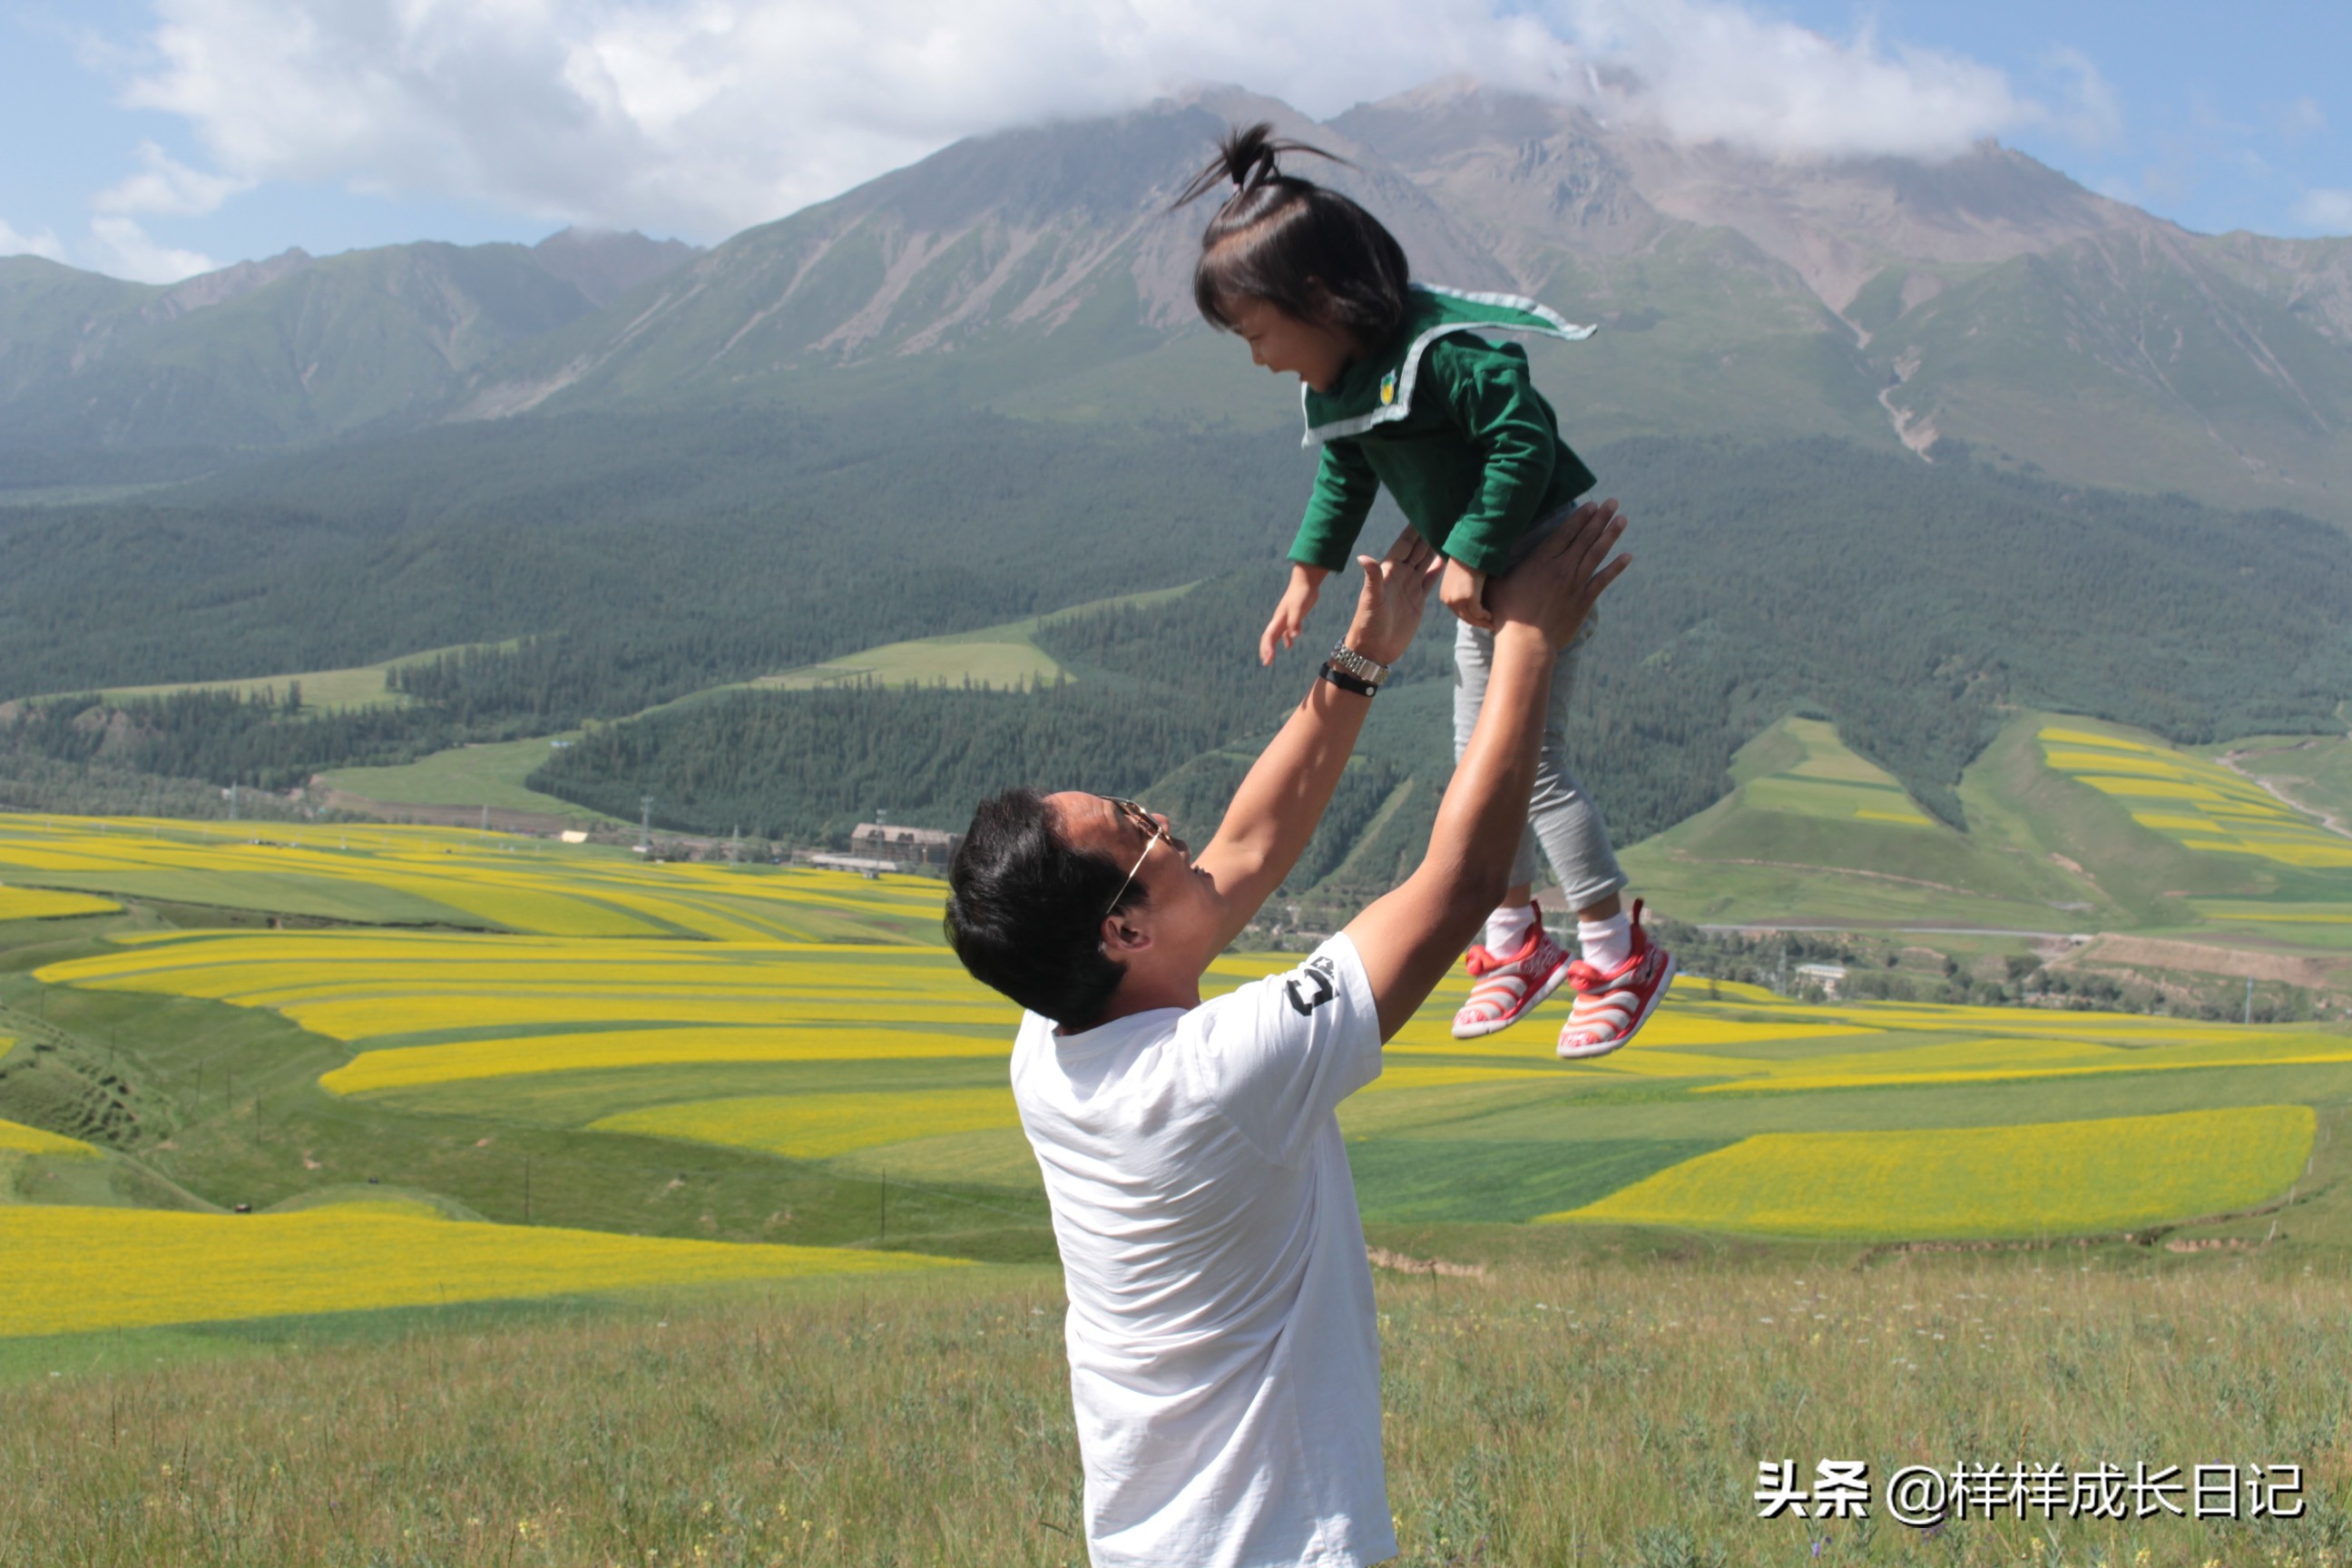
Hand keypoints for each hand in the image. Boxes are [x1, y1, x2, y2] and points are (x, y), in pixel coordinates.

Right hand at [1259, 564, 1327, 665]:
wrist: (1305, 581)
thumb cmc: (1301, 593)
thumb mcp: (1299, 607)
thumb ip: (1296, 622)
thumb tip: (1294, 636)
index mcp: (1279, 618)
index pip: (1270, 636)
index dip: (1267, 648)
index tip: (1268, 659)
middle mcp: (1279, 620)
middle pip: (1269, 638)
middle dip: (1266, 650)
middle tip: (1266, 663)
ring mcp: (1286, 618)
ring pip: (1276, 635)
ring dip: (1272, 647)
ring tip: (1270, 658)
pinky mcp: (1293, 617)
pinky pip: (1286, 631)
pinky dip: (1286, 639)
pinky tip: (1289, 646)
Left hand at [1343, 527, 1444, 666]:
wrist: (1373, 650)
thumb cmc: (1367, 625)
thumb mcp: (1370, 601)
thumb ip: (1372, 578)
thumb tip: (1363, 557)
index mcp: (1389, 571)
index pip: (1405, 544)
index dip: (1413, 528)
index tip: (1423, 509)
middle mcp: (1401, 575)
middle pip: (1418, 549)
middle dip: (1427, 532)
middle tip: (1442, 515)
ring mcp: (1410, 587)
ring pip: (1426, 561)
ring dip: (1435, 547)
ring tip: (1448, 531)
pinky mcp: (1418, 600)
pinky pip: (1430, 579)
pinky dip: (1439, 568)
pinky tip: (1447, 556)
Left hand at [1439, 558, 1492, 629]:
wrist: (1468, 550)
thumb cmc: (1467, 561)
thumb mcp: (1460, 579)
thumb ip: (1463, 590)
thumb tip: (1473, 597)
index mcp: (1445, 596)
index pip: (1458, 613)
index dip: (1471, 618)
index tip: (1481, 620)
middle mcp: (1449, 601)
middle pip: (1465, 618)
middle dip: (1477, 623)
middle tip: (1489, 626)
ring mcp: (1458, 601)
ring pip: (1472, 618)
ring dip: (1483, 622)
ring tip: (1492, 623)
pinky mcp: (1469, 598)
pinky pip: (1479, 613)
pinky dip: (1485, 616)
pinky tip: (1491, 615)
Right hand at [1484, 498, 1630, 651]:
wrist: (1526, 642)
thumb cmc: (1506, 613)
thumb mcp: (1498, 582)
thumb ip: (1500, 564)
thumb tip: (1491, 550)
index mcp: (1541, 560)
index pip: (1565, 532)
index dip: (1580, 517)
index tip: (1592, 505)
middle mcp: (1561, 568)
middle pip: (1585, 537)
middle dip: (1600, 518)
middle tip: (1613, 502)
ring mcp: (1575, 584)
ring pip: (1596, 553)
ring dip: (1610, 535)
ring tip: (1622, 519)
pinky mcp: (1583, 601)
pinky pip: (1603, 580)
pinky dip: (1616, 567)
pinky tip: (1628, 556)